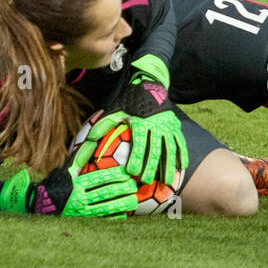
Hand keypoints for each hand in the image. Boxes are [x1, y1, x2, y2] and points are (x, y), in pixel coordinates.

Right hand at [35, 162, 137, 217]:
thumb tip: (92, 140)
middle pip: (105, 192)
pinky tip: (124, 215)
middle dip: (121, 189)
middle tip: (134, 185)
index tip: (127, 172)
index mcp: (76, 183)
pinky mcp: (83, 221)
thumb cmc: (58, 184)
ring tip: (134, 200)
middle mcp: (79, 197)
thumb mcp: (67, 170)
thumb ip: (81, 157)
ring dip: (121, 204)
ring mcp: (82, 211)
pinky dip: (113, 218)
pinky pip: (101, 220)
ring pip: (106, 207)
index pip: (99, 178)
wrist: (42, 205)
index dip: (114, 175)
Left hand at [95, 57, 186, 185]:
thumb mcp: (113, 111)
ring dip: (168, 166)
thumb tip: (86, 140)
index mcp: (139, 121)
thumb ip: (101, 128)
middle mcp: (155, 123)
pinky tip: (180, 169)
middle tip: (146, 182)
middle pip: (154, 149)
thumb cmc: (128, 101)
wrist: (149, 84)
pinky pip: (180, 143)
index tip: (132, 173)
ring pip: (169, 149)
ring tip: (167, 183)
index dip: (136, 159)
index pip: (138, 144)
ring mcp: (167, 125)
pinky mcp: (175, 125)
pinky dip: (181, 156)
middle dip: (151, 167)